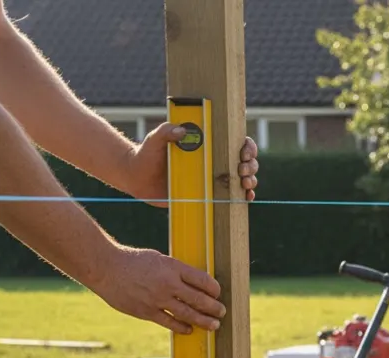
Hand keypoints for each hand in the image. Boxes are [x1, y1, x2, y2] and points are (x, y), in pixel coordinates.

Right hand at [88, 244, 226, 333]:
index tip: (217, 293)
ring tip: (214, 325)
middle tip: (222, 312)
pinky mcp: (146, 312)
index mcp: (173, 267)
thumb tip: (196, 284)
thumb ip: (176, 271)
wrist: (105, 268)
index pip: (203, 280)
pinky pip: (169, 323)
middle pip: (199, 299)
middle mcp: (168, 284)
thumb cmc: (133, 261)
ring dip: (204, 321)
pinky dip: (182, 327)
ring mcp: (157, 299)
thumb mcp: (159, 259)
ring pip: (188, 314)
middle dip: (214, 308)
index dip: (214, 289)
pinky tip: (190, 329)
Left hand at [124, 123, 259, 205]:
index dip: (247, 146)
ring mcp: (213, 179)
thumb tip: (181, 130)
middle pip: (245, 161)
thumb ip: (165, 131)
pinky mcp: (209, 195)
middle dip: (251, 165)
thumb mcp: (154, 140)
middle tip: (241, 168)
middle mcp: (214, 161)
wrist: (137, 178)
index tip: (243, 152)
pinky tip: (246, 196)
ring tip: (244, 183)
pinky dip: (243, 196)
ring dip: (250, 180)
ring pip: (243, 178)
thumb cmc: (147, 155)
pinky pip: (232, 196)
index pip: (235, 142)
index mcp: (206, 145)